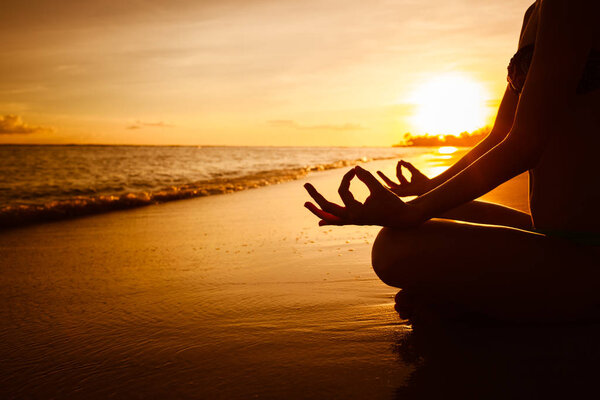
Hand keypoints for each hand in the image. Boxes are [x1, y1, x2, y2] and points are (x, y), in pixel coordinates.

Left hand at [303, 166, 422, 227]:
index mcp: (356, 212)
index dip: (346, 178)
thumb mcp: (379, 189)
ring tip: (305, 204)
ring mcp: (352, 221)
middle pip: (327, 208)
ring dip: (317, 211)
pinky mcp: (355, 221)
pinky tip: (320, 223)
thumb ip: (366, 178)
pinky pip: (338, 222)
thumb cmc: (392, 203)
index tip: (353, 170)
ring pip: (330, 217)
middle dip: (315, 196)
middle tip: (306, 185)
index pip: (343, 191)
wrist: (402, 218)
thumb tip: (355, 168)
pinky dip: (329, 221)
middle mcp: (351, 218)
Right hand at [377, 160, 431, 196]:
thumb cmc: (424, 180)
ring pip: (390, 186)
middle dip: (384, 177)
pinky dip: (386, 187)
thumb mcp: (414, 171)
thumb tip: (400, 161)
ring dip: (383, 179)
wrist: (427, 186)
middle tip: (377, 171)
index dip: (398, 168)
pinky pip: (392, 190)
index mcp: (406, 184)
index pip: (398, 175)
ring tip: (377, 173)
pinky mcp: (401, 193)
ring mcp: (401, 191)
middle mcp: (403, 188)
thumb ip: (408, 166)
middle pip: (390, 183)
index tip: (399, 162)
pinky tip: (380, 184)